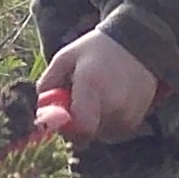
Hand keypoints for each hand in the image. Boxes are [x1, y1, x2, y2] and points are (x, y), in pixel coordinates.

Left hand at [38, 27, 163, 144]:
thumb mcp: (66, 56)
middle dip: (78, 124)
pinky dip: (109, 122)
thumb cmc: (97, 49)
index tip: (64, 119)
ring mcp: (129, 112)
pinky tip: (110, 102)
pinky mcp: (138, 117)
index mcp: (92, 85)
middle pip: (88, 133)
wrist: (139, 43)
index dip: (69, 130)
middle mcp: (113, 102)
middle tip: (78, 105)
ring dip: (94, 123)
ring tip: (97, 99)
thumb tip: (39, 106)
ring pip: (102, 134)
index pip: (80, 127)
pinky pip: (116, 131)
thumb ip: (49, 81)